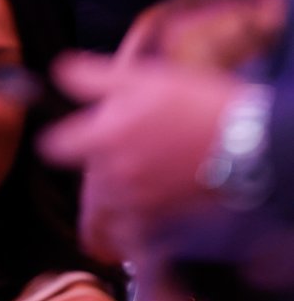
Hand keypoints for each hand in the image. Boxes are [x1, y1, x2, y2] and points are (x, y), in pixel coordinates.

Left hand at [38, 53, 242, 257]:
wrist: (245, 140)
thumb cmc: (193, 102)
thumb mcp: (139, 76)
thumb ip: (91, 77)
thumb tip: (57, 71)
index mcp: (104, 137)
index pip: (56, 148)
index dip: (54, 140)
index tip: (58, 137)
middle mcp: (116, 175)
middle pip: (84, 184)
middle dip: (88, 172)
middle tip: (96, 161)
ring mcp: (139, 201)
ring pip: (107, 209)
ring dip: (106, 198)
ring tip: (117, 184)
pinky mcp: (164, 217)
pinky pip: (133, 228)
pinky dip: (131, 221)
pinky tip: (141, 203)